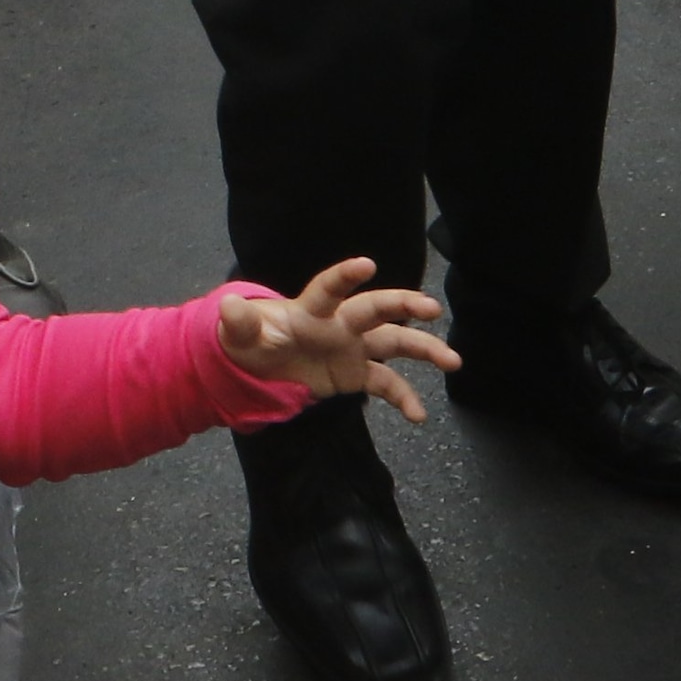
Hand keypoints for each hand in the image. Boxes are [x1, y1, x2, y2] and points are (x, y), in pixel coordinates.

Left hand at [220, 258, 459, 422]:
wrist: (260, 362)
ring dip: (424, 349)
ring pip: (395, 342)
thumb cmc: (252, 339)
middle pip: (376, 309)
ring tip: (453, 361)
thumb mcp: (240, 335)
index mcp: (311, 310)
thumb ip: (239, 323)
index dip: (345, 276)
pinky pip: (387, 383)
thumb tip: (227, 307)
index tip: (367, 264)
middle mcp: (340, 323)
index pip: (329, 289)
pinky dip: (404, 397)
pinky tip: (419, 416)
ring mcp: (352, 347)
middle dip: (404, 305)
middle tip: (432, 309)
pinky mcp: (356, 373)